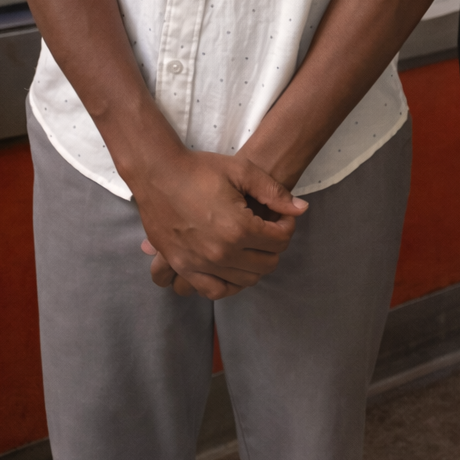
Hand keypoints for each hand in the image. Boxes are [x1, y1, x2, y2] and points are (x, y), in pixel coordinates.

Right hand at [133, 148, 307, 299]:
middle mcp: (221, 252)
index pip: (279, 241)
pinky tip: (233, 267)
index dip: (286, 226)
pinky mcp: (184, 267)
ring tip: (252, 244)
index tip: (281, 216)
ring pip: (245, 281)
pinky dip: (230, 283)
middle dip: (275, 246)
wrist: (158, 174)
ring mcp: (200, 264)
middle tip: (268, 229)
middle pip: (266, 263)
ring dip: (256, 265)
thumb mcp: (242, 170)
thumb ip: (274, 192)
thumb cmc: (200, 169)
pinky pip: (215, 290)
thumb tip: (301, 209)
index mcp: (238, 228)